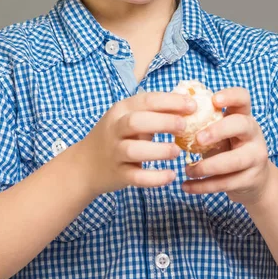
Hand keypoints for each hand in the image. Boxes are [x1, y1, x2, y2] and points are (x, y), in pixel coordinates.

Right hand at [78, 91, 197, 196]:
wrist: (85, 165)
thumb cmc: (117, 137)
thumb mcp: (128, 118)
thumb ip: (153, 112)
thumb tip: (188, 105)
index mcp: (121, 110)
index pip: (146, 100)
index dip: (171, 101)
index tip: (192, 105)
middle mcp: (115, 129)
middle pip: (137, 122)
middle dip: (163, 122)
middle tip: (184, 126)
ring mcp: (114, 152)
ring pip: (134, 150)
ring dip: (158, 150)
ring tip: (177, 151)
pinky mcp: (118, 174)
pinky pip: (136, 177)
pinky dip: (154, 178)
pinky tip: (171, 176)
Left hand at [182, 87, 270, 206]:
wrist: (253, 179)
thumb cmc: (228, 147)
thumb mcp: (220, 131)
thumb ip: (204, 122)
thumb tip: (171, 112)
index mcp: (243, 116)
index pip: (243, 98)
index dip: (231, 96)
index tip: (214, 100)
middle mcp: (253, 133)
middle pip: (241, 125)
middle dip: (218, 130)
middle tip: (197, 139)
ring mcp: (255, 156)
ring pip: (234, 160)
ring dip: (206, 166)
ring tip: (187, 169)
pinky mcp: (251, 179)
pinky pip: (226, 183)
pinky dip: (203, 186)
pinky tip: (187, 186)